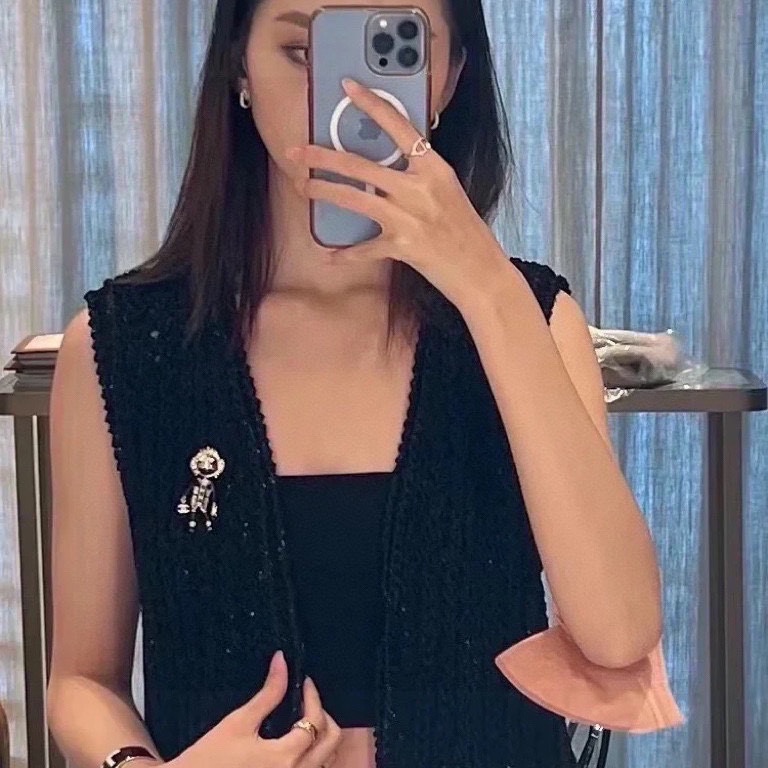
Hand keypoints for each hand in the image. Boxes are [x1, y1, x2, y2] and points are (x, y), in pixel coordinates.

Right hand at [167, 650, 340, 767]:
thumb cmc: (207, 760)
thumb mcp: (238, 722)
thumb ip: (268, 693)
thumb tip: (282, 661)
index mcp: (284, 758)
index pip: (315, 721)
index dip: (313, 696)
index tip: (305, 682)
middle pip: (331, 743)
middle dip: (325, 716)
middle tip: (309, 699)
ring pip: (325, 762)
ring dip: (322, 738)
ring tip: (305, 718)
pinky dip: (313, 757)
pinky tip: (297, 744)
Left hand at [286, 78, 510, 311]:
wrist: (481, 271)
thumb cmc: (465, 231)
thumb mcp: (448, 191)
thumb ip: (421, 174)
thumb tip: (389, 163)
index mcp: (434, 168)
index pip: (399, 127)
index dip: (372, 104)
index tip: (348, 87)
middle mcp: (419, 189)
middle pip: (361, 166)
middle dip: (323, 156)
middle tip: (297, 152)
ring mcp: (409, 218)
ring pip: (354, 199)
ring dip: (324, 191)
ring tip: (303, 186)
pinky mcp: (402, 247)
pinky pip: (364, 249)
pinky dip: (346, 254)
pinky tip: (330, 254)